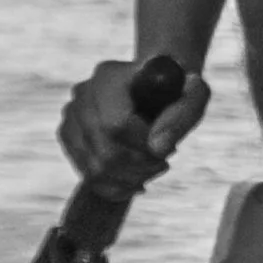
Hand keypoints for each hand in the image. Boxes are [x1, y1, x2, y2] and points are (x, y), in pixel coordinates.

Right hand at [57, 57, 210, 203]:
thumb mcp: (194, 95)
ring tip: (152, 168)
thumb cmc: (177, 90)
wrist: (155, 88)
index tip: (167, 149)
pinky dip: (116, 186)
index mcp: (109, 76)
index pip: (116, 125)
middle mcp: (83, 93)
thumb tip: (158, 148)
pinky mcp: (68, 135)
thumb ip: (182, 115)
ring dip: (131, 179)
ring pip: (95, 170)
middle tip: (163, 163)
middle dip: (141, 168)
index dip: (143, 147)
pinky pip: (88, 176)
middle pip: (105, 153)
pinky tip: (136, 178)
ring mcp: (71, 115)